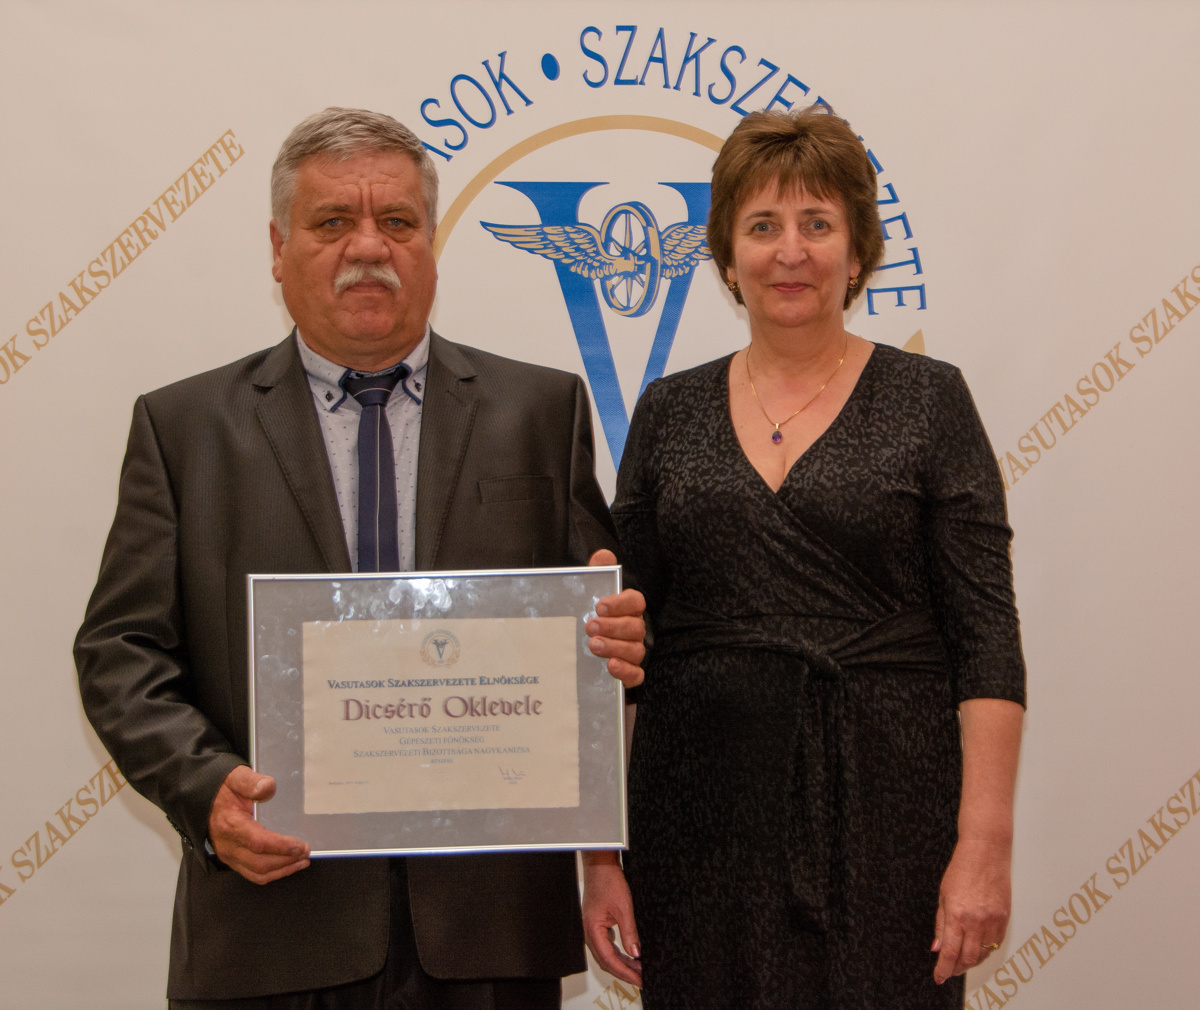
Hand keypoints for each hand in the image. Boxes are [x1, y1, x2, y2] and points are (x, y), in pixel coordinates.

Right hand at [208, 765, 310, 884]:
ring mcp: (229, 855)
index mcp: (230, 824)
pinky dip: (273, 874)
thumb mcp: (236, 777)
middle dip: (286, 861)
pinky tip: (287, 866)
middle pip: (260, 863)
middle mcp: (228, 845)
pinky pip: (253, 874)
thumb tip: (268, 787)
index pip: (258, 842)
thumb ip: (251, 782)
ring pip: (257, 873)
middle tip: (306, 852)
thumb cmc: (223, 789)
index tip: (300, 845)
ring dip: (282, 870)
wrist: (206, 800)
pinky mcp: (232, 860)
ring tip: (302, 861)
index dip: (280, 847)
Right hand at [582, 851, 641, 985]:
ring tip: (638, 968)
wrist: (600, 864)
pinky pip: (606, 944)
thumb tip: (636, 954)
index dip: (625, 972)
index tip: (638, 979)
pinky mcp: (596, 923)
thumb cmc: (608, 881)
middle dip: (624, 971)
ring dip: (621, 963)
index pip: (609, 960)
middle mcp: (589, 932)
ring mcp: (591, 928)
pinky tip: (628, 953)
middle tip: (641, 979)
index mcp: (592, 930)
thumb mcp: (624, 908)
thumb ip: (629, 932)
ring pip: (605, 953)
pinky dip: (617, 952)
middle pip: (605, 960)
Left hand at [586, 549, 645, 687]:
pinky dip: (626, 671)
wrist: (576, 650)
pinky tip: (610, 666)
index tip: (599, 606)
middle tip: (590, 627)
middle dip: (612, 627)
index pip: (636, 601)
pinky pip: (637, 675)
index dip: (620, 603)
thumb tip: (603, 556)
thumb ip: (597, 574)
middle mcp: (635, 629)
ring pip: (636, 650)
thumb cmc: (589, 617)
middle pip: (635, 627)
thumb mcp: (589, 594)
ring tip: (593, 645)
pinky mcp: (630, 674)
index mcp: (628, 608)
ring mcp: (634, 652)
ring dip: (614, 647)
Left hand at [931, 835, 1011, 982]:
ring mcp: (993, 921)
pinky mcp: (1004, 919)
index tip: (939, 977)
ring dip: (971, 961)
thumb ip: (941, 925)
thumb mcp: (943, 896)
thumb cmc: (961, 870)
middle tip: (949, 970)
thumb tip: (937, 948)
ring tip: (961, 961)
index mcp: (957, 915)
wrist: (985, 853)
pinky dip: (985, 951)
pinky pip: (995, 944)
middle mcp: (976, 922)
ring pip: (983, 954)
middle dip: (956, 969)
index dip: (944, 969)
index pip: (950, 953)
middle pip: (967, 958)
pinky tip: (977, 949)